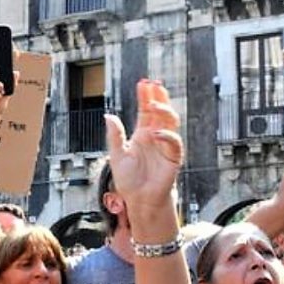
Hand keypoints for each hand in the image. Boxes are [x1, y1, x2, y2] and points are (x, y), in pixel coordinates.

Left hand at [105, 80, 182, 210]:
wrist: (139, 200)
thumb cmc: (129, 181)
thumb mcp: (116, 156)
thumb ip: (115, 136)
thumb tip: (109, 116)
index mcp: (142, 134)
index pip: (145, 111)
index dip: (145, 97)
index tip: (143, 83)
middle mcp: (155, 137)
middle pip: (161, 112)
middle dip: (159, 97)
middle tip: (153, 84)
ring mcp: (165, 146)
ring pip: (171, 122)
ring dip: (165, 111)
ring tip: (154, 104)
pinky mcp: (173, 158)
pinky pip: (174, 143)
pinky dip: (167, 136)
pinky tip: (156, 133)